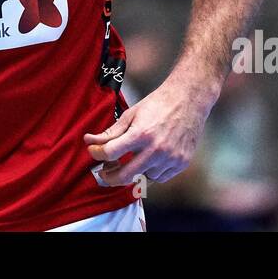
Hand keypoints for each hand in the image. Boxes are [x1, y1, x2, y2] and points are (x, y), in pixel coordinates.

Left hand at [82, 81, 209, 186]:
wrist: (188, 100)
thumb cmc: (158, 104)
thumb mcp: (131, 114)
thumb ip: (110, 132)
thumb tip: (89, 141)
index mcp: (140, 134)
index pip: (110, 153)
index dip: (96, 154)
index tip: (93, 151)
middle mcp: (156, 149)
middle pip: (124, 175)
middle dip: (109, 177)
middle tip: (104, 173)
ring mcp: (170, 158)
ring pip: (143, 178)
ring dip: (133, 173)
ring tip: (129, 162)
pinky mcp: (181, 163)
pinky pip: (160, 178)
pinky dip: (151, 173)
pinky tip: (148, 162)